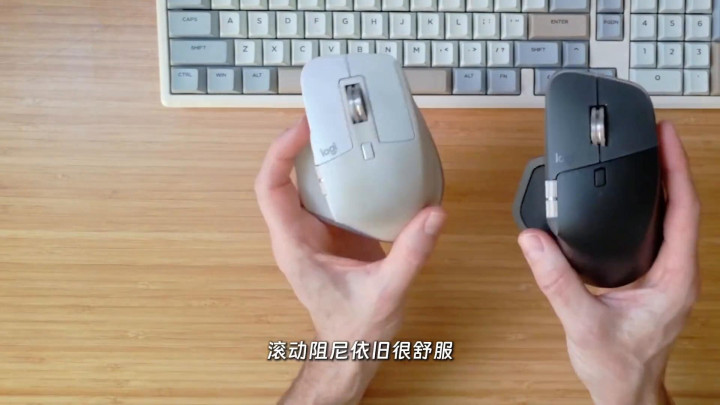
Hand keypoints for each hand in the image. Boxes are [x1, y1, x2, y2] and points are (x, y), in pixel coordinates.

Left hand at [255, 117, 446, 404]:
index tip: (304, 126)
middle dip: (298, 144)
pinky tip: (364, 161)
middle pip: (282, 178)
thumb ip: (411, 253)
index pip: (271, 190)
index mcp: (295, 246)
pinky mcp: (329, 233)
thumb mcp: (387, 291)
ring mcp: (310, 232)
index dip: (280, 153)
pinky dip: (338, 173)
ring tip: (344, 129)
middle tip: (329, 117)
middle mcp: (296, 234)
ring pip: (302, 183)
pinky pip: (326, 194)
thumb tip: (435, 213)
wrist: (351, 349)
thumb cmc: (357, 329)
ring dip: (317, 155)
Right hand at [518, 121, 699, 404]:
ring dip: (665, 185)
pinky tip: (635, 200)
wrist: (626, 390)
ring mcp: (670, 276)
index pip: (683, 210)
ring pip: (675, 219)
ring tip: (650, 156)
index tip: (666, 136)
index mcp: (673, 278)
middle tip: (657, 135)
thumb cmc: (617, 365)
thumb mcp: (582, 322)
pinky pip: (661, 233)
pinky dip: (652, 207)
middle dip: (673, 166)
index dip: (676, 168)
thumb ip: (556, 281)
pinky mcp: (657, 279)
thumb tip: (534, 241)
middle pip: (684, 206)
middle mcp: (678, 273)